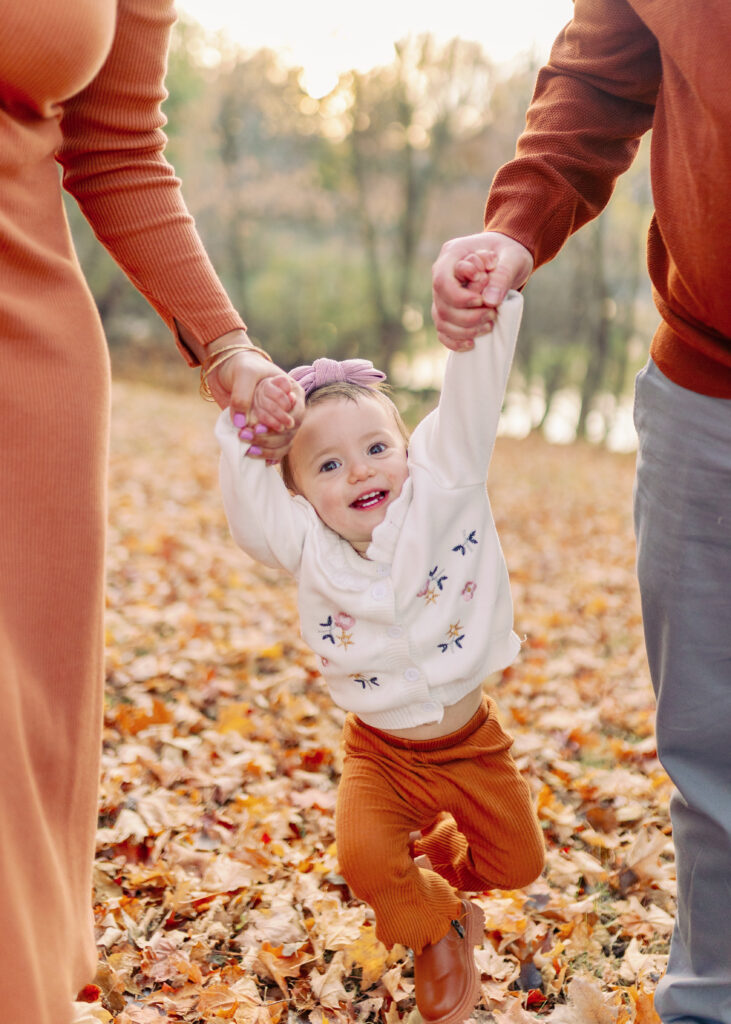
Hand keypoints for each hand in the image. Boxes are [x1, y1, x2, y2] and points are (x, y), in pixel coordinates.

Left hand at [232, 374, 303, 462]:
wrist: (226, 370)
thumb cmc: (241, 366)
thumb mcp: (243, 374)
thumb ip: (243, 395)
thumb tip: (240, 422)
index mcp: (292, 392)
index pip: (297, 413)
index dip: (283, 423)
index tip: (260, 426)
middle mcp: (288, 409)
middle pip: (290, 432)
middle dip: (270, 438)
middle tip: (245, 435)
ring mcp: (277, 421)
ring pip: (283, 443)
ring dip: (266, 448)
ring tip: (247, 448)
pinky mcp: (265, 431)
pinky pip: (273, 449)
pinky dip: (265, 454)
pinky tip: (253, 455)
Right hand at [431, 231, 533, 349]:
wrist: (507, 258)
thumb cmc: (509, 252)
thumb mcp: (512, 258)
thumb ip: (502, 275)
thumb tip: (489, 301)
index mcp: (452, 255)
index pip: (442, 282)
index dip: (461, 297)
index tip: (484, 300)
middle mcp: (442, 275)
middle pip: (442, 305)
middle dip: (468, 317)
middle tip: (492, 313)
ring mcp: (442, 294)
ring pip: (441, 320)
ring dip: (465, 330)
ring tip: (489, 325)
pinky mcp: (448, 310)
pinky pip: (443, 331)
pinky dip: (455, 341)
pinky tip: (472, 343)